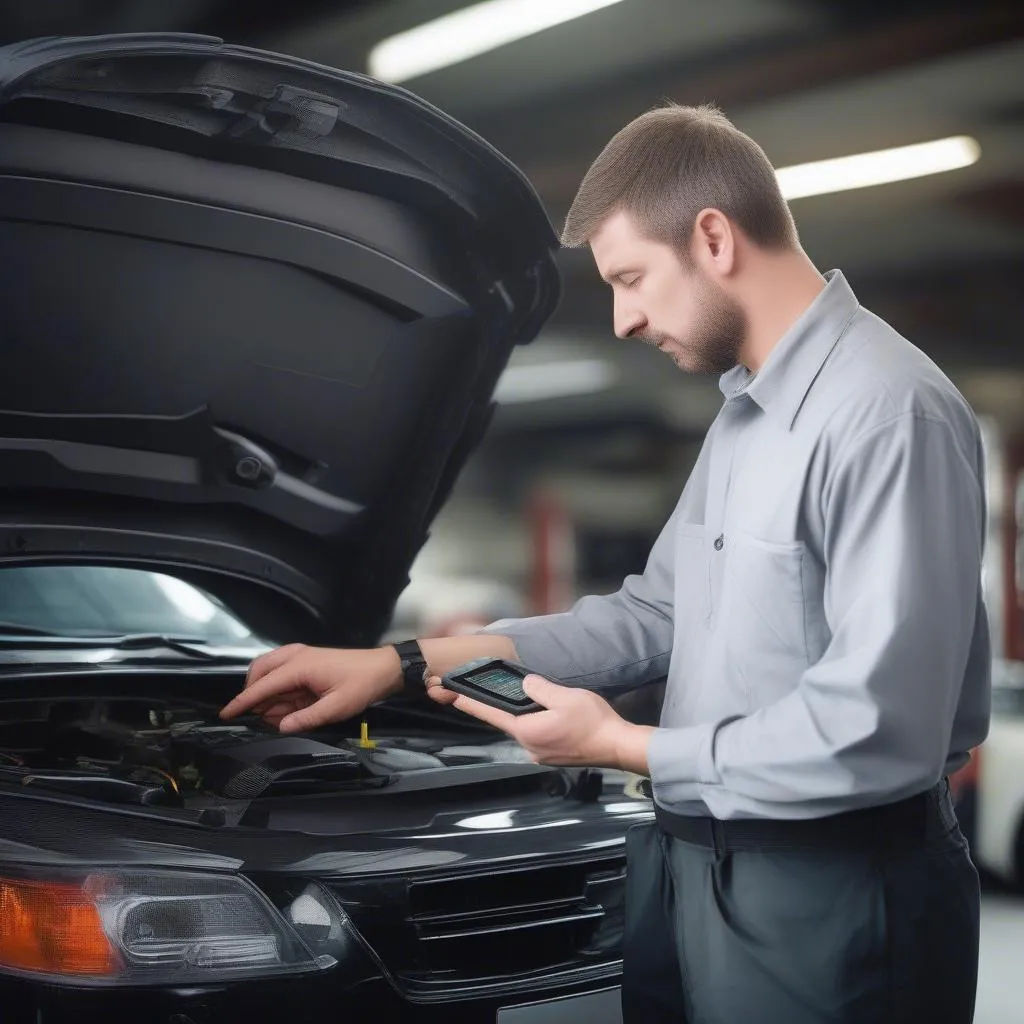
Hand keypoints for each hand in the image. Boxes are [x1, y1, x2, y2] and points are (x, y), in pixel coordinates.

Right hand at [218, 644, 402, 732]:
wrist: (384, 668)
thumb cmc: (362, 685)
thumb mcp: (336, 707)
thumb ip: (306, 718)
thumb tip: (279, 727)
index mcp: (300, 666)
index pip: (263, 685)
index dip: (243, 701)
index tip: (226, 714)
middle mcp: (296, 656)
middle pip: (259, 671)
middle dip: (251, 693)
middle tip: (254, 716)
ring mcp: (301, 655)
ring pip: (268, 669)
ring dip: (265, 691)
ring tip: (274, 714)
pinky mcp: (307, 660)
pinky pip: (281, 672)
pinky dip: (276, 688)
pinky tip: (285, 705)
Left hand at [427, 673, 652, 772]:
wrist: (618, 746)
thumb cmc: (592, 721)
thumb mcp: (565, 696)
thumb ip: (539, 688)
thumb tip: (524, 684)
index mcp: (526, 731)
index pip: (490, 714)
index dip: (468, 703)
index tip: (448, 695)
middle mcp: (528, 746)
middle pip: (508, 720)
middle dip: (501, 705)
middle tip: (494, 689)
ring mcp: (541, 753)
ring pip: (525, 727)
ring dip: (526, 714)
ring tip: (540, 701)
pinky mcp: (553, 755)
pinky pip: (538, 734)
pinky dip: (537, 722)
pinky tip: (552, 714)